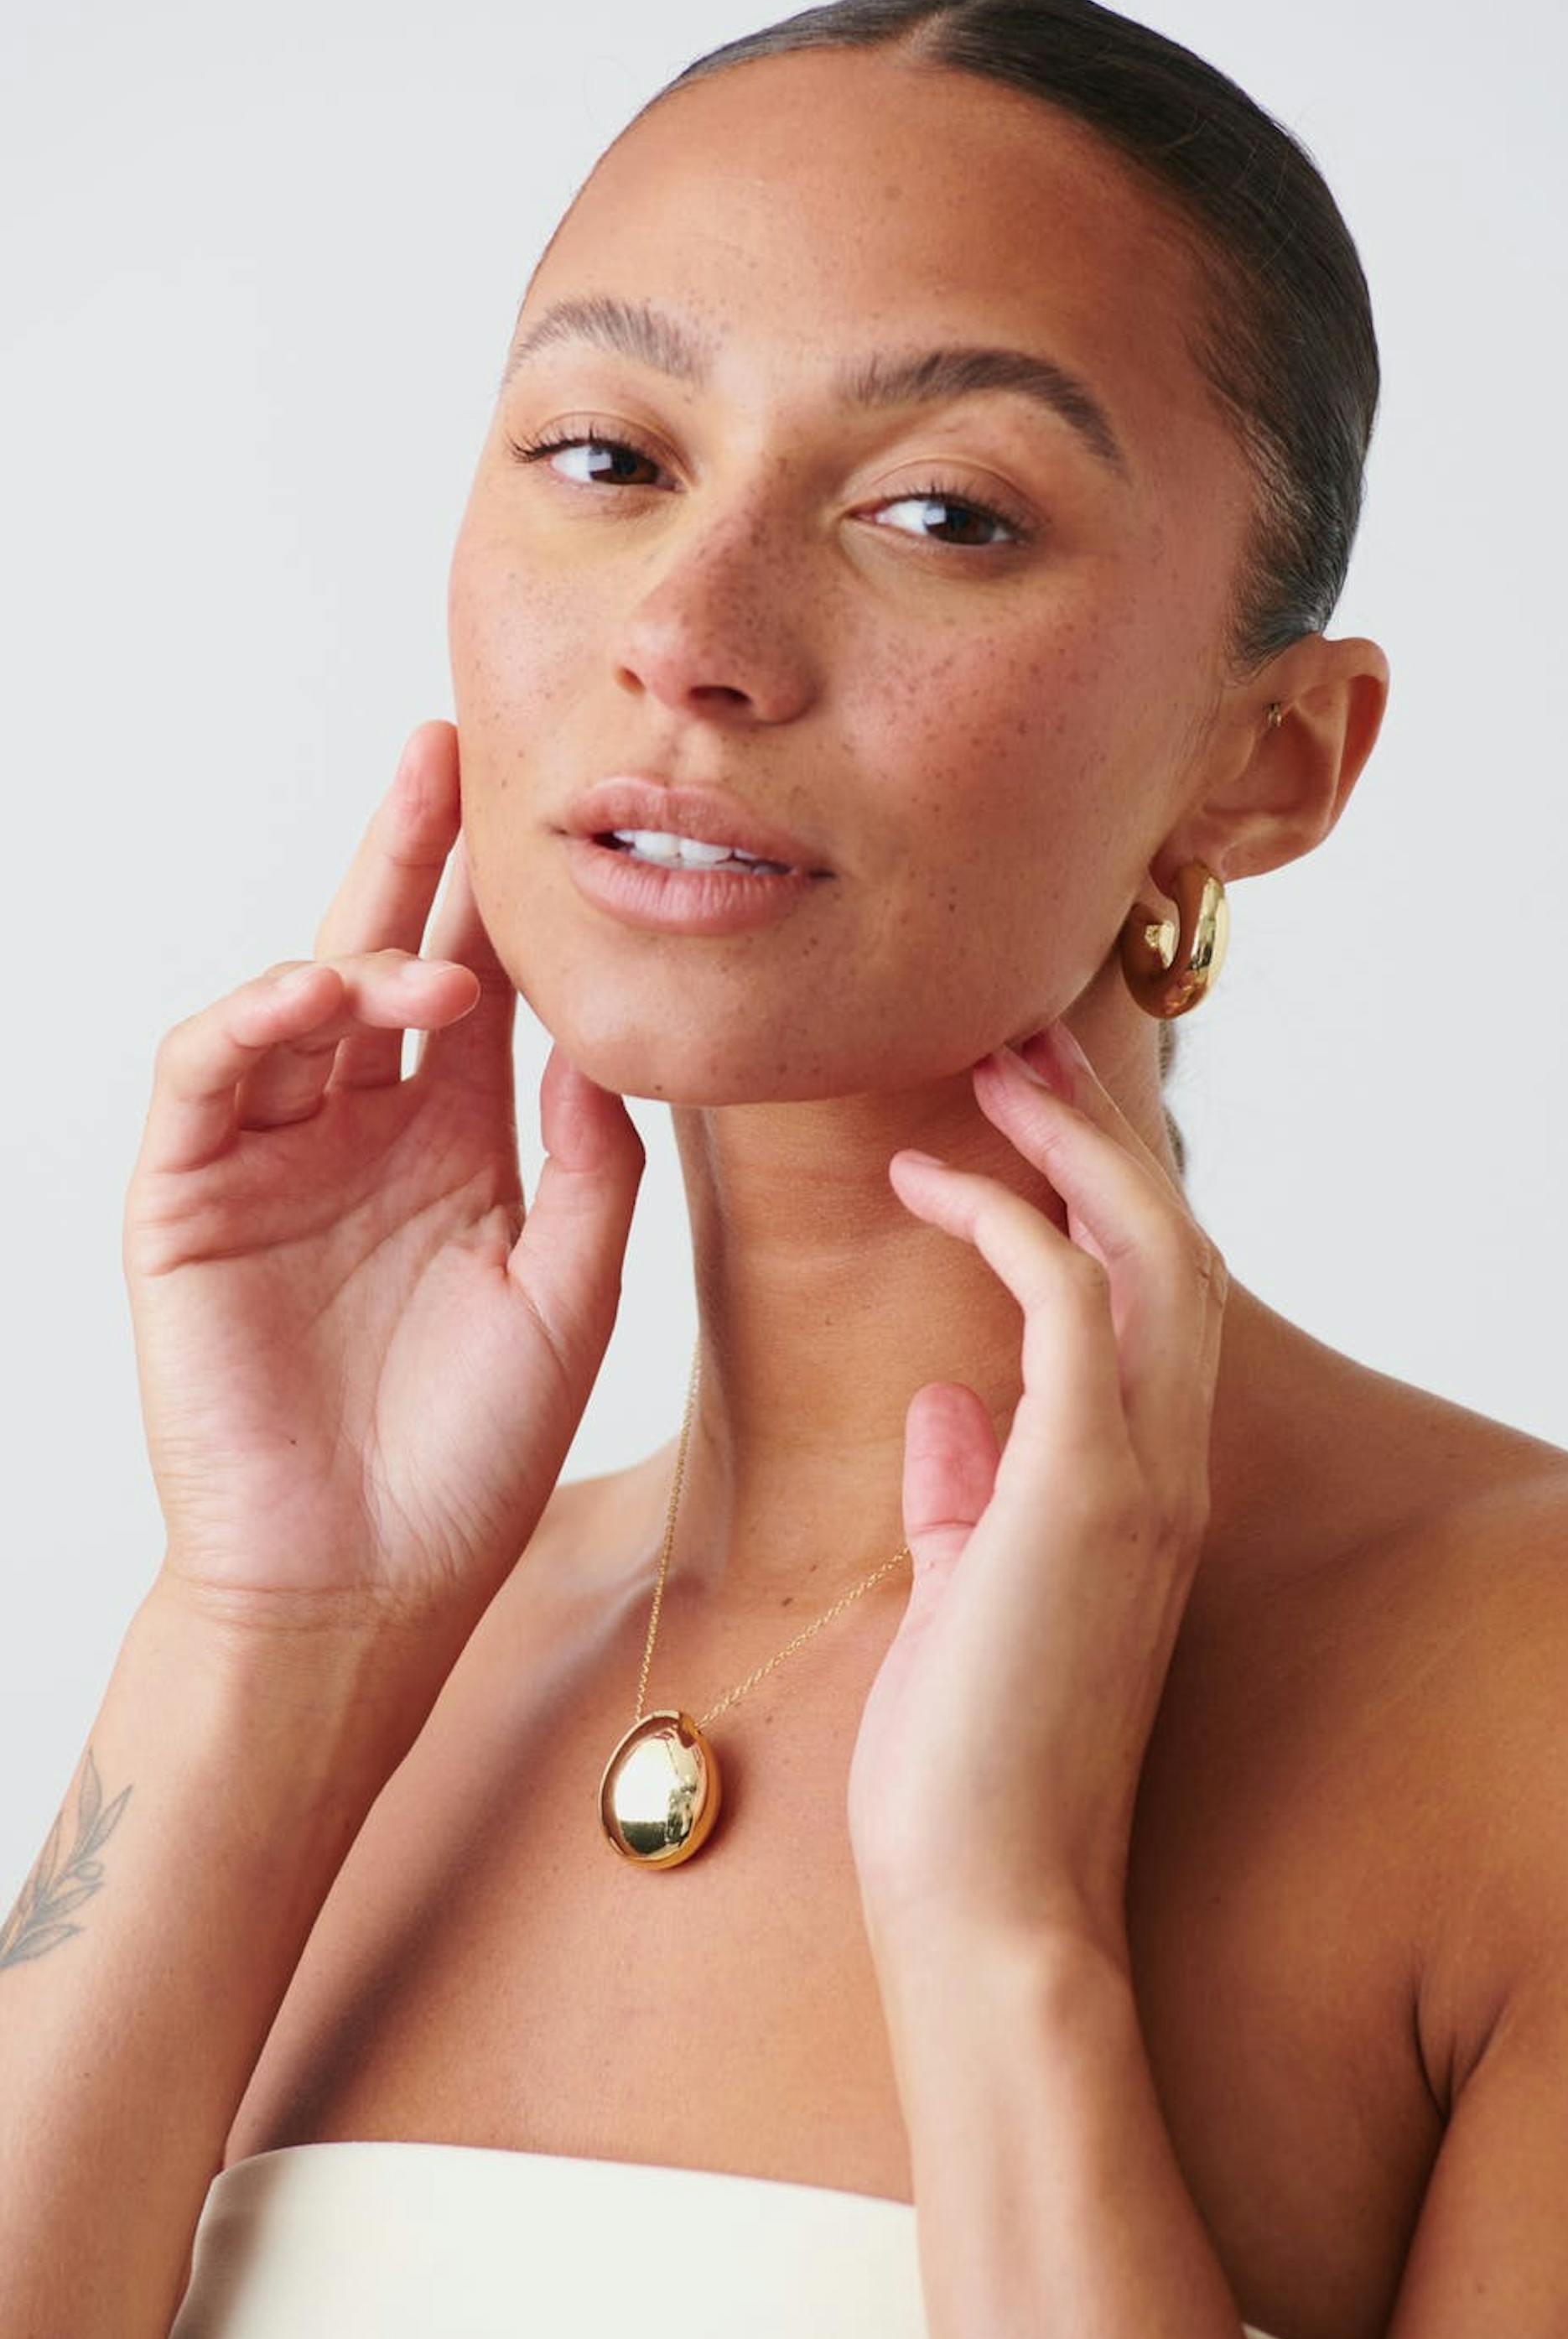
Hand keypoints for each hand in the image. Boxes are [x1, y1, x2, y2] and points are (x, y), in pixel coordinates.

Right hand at [123, 721, 644, 1707]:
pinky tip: (321, 998)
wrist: (361, 1588)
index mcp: (456, 1153)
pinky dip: (254, 1020)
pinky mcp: (189, 1201)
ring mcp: (271, 1162)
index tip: (556, 814)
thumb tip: (608, 1051)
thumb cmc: (470, 1459)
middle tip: (448, 750)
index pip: (480, 999)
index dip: (507, 910)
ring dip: (355, 952)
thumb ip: (592, 1172)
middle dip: (412, 859)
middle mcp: (363, 1137)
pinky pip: (209, 1078)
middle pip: (384, 963)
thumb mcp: (570, 1300)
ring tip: (431, 957)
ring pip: (296, 1003)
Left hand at [846, 1017, 1228, 1971]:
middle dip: (1101, 1128)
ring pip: (1150, 1248)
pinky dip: (1007, 1223)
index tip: (1019, 1109)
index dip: (1094, 1189)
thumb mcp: (963, 1597)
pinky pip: (1066, 1306)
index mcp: (1138, 1486)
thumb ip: (970, 1494)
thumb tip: (946, 1407)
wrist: (983, 1902)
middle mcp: (1165, 1464)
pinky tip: (932, 1178)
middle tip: (1025, 1032)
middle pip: (1170, 1241)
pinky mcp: (1083, 1489)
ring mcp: (1140, 1475)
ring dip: (1076, 1141)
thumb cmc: (964, 1764)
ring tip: (998, 1057)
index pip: (1144, 1297)